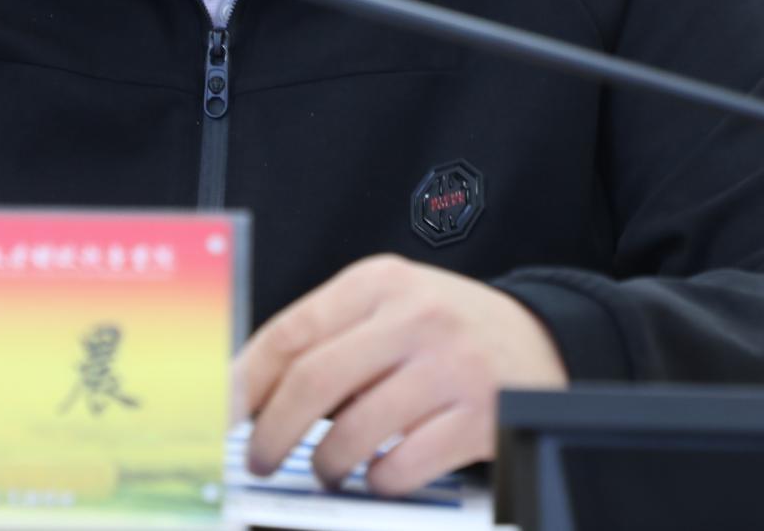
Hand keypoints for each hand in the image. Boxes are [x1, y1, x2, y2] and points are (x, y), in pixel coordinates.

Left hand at [236, 255, 567, 495]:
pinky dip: (379, 480)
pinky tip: (381, 472)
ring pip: (354, 431)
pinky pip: (403, 465)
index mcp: (381, 283)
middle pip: (314, 381)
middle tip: (260, 460)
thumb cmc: (449, 331)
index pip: (291, 333)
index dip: (244, 383)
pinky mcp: (479, 416)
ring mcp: (450, 366)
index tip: (221, 417)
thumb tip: (251, 394)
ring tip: (328, 470)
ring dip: (326, 465)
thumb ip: (331, 337)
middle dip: (272, 433)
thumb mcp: (392, 307)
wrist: (543, 341)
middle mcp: (415, 317)